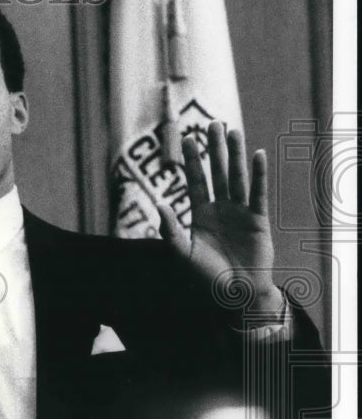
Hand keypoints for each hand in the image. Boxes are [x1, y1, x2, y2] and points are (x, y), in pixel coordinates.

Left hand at [157, 120, 283, 314]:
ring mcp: (240, 212)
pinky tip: (257, 155)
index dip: (191, 160)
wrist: (234, 295)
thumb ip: (170, 230)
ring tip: (233, 130)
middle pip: (216, 172)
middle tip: (211, 123)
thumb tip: (160, 206)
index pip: (195, 181)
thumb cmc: (205, 277)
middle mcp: (220, 209)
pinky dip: (257, 174)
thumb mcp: (182, 253)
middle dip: (213, 148)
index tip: (186, 138)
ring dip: (235, 154)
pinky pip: (257, 193)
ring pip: (235, 177)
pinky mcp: (258, 220)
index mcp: (200, 214)